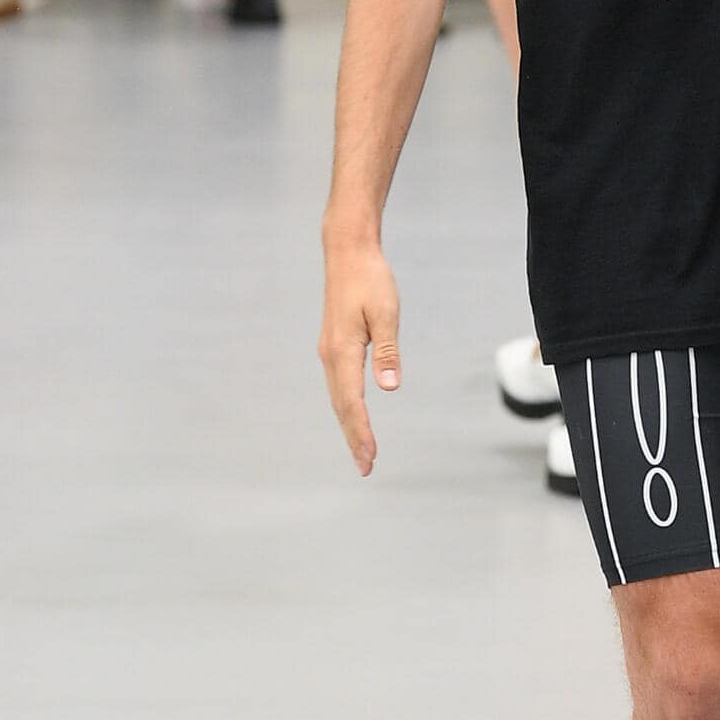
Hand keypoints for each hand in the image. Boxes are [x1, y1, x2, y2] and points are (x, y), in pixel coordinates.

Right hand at [319, 237, 401, 474]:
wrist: (347, 252)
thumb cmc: (370, 279)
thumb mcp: (386, 313)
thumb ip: (388, 351)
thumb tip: (390, 387)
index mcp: (343, 351)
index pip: (353, 402)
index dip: (362, 432)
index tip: (370, 457)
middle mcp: (331, 355)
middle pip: (342, 406)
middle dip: (354, 437)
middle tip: (366, 467)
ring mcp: (329, 351)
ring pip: (339, 397)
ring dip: (350, 425)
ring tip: (362, 450)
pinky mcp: (334, 346)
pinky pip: (339, 385)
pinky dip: (347, 406)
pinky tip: (355, 417)